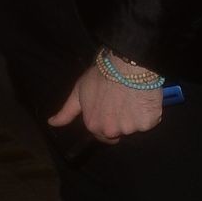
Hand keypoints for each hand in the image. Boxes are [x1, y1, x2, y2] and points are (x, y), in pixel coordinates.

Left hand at [49, 61, 163, 141]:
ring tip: (133, 97)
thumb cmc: (101, 76)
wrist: (125, 66)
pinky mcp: (147, 123)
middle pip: (119, 131)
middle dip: (121, 120)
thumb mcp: (78, 92)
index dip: (108, 120)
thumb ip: (66, 111)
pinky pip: (150, 121)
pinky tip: (144, 98)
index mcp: (94, 125)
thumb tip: (51, 123)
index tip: (111, 108)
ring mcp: (130, 128)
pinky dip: (149, 112)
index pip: (102, 135)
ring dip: (136, 115)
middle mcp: (111, 131)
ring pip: (135, 126)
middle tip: (122, 101)